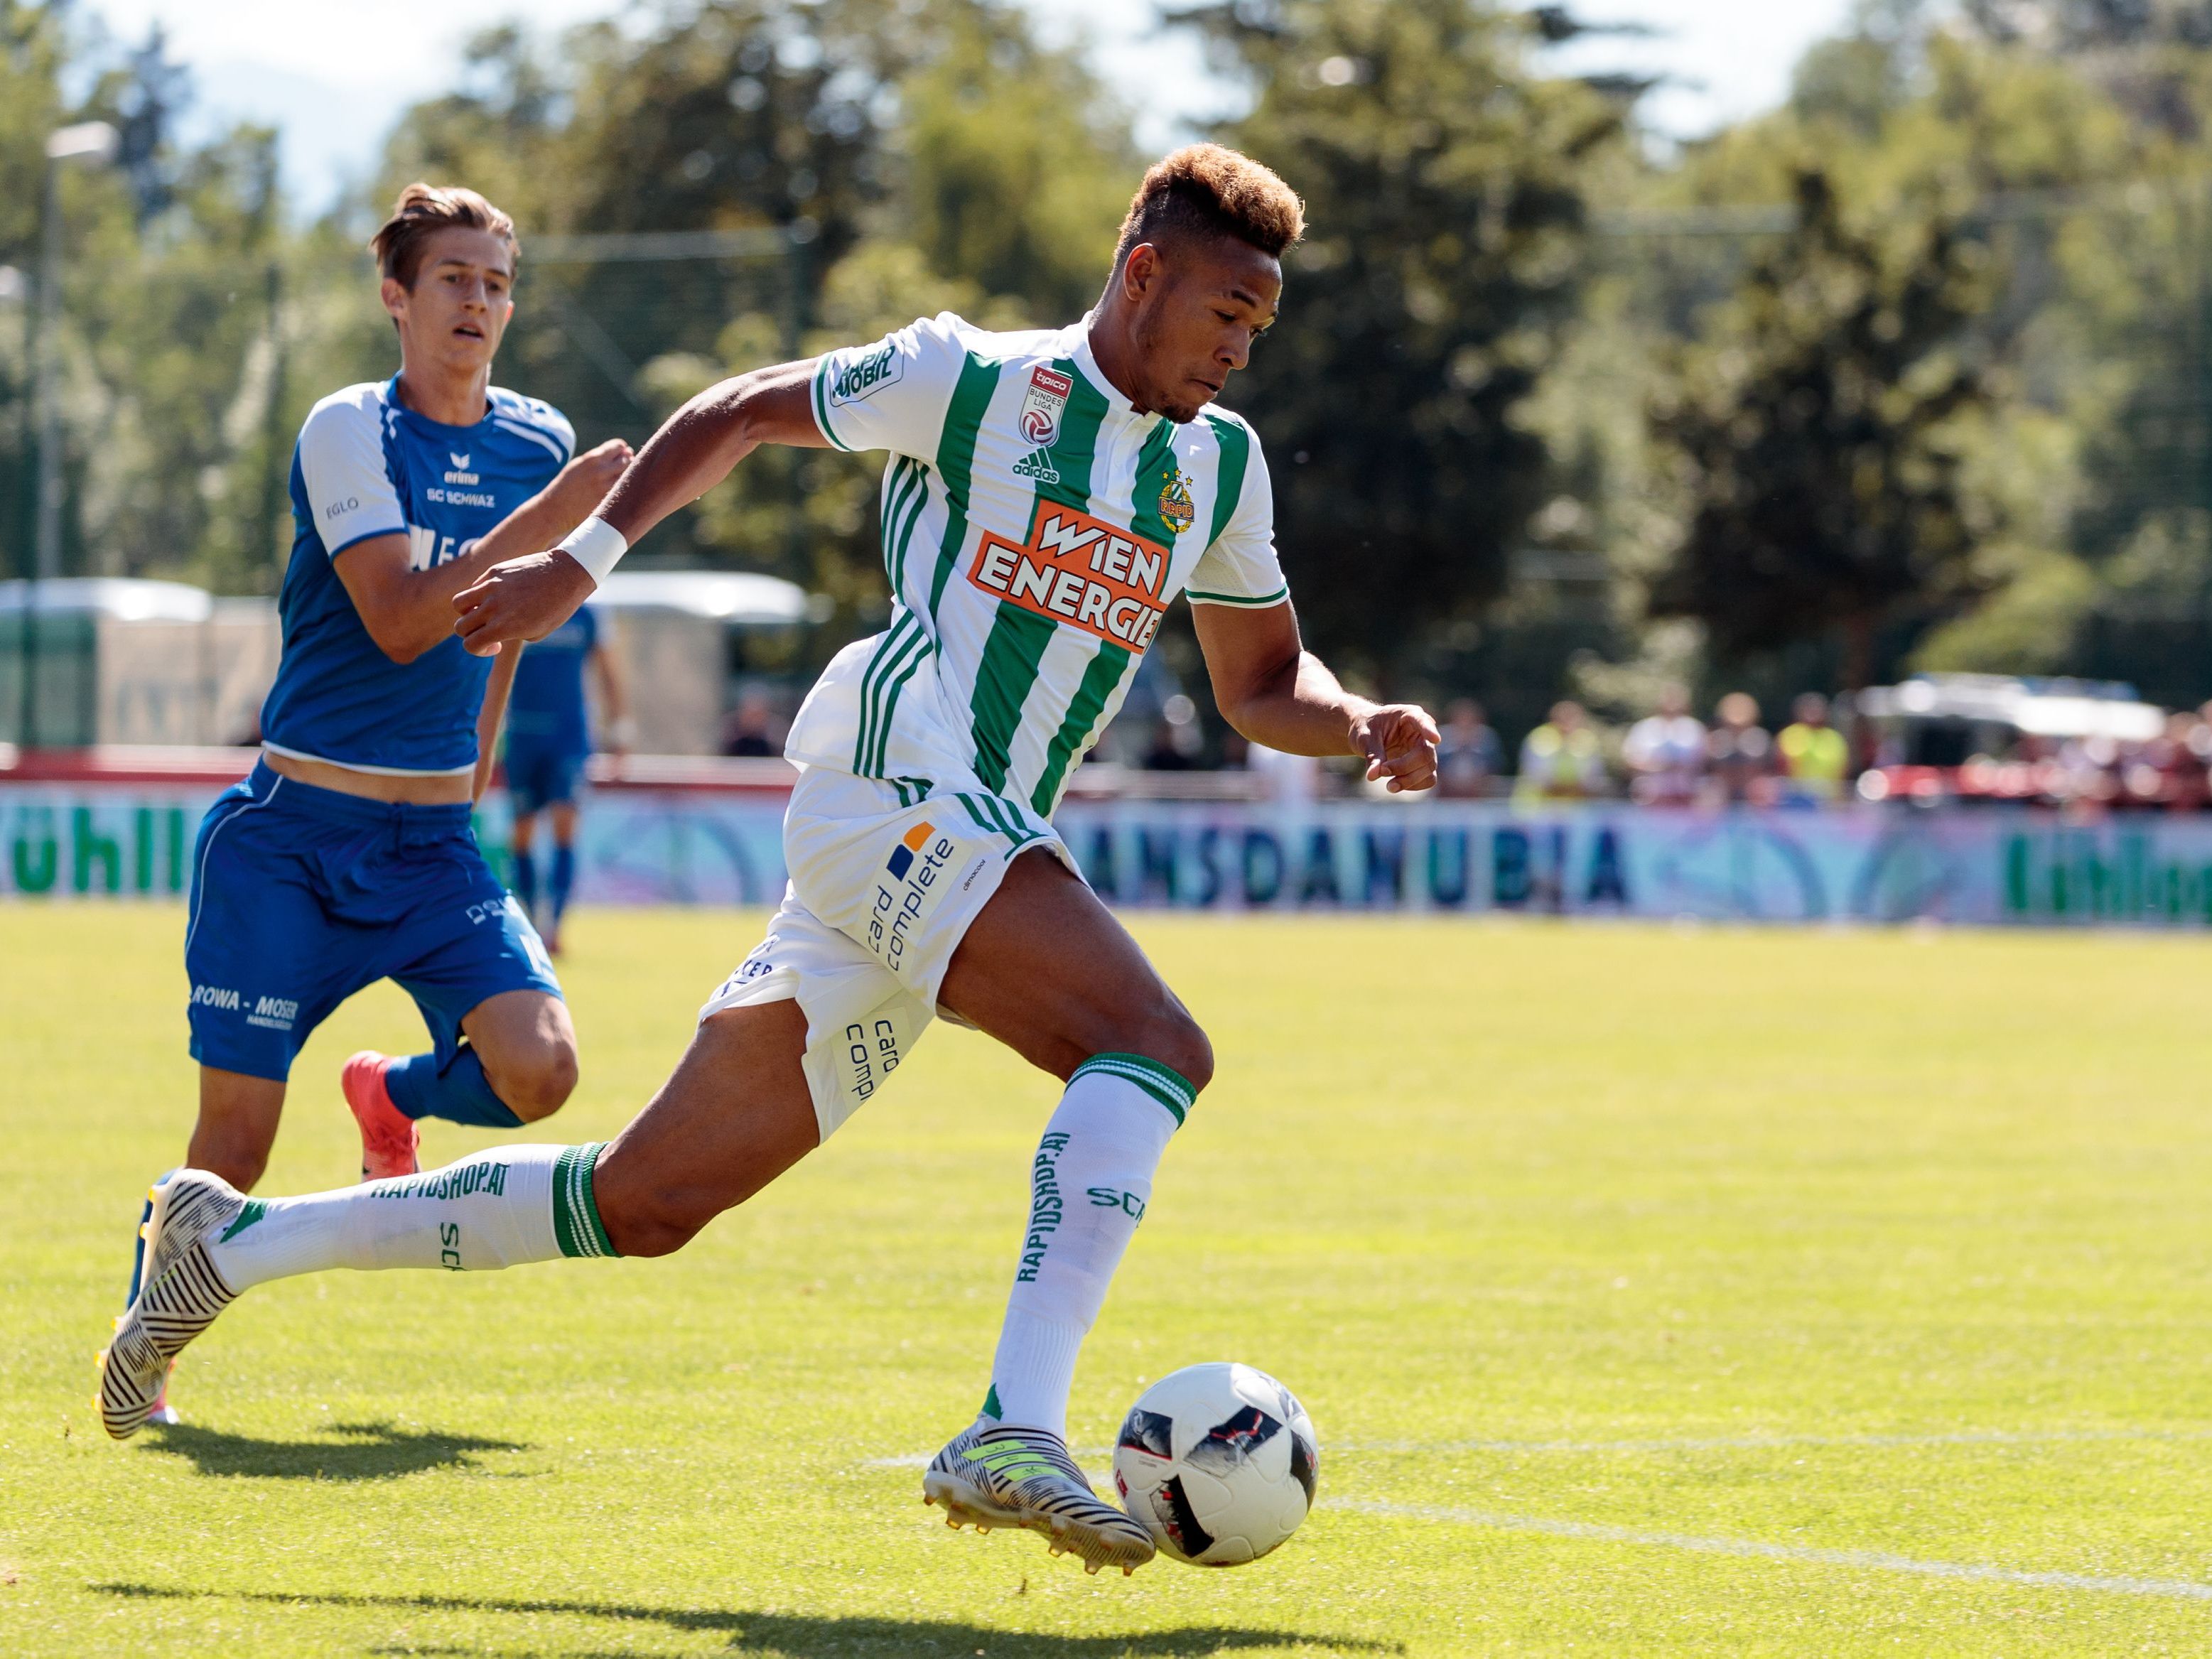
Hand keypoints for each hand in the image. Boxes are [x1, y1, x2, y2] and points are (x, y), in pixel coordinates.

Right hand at [453, 550, 595, 656]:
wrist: (566, 573)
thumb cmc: (557, 607)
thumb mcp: (537, 632)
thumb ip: (510, 634)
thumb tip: (491, 630)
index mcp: (505, 626)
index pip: (470, 645)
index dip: (479, 650)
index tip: (495, 645)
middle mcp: (493, 607)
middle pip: (460, 627)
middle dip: (471, 633)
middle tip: (489, 631)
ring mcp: (491, 587)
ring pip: (458, 603)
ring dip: (466, 612)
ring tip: (483, 612)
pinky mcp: (493, 571)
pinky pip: (474, 586)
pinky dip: (479, 594)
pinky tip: (498, 595)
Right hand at [549, 438, 633, 520]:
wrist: (557, 508)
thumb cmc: (568, 483)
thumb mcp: (580, 464)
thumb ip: (599, 457)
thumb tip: (623, 451)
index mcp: (592, 458)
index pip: (618, 446)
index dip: (622, 448)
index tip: (622, 452)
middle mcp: (601, 471)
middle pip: (627, 460)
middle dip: (628, 460)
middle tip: (626, 463)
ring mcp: (606, 487)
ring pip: (628, 476)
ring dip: (628, 474)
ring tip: (622, 475)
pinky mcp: (608, 501)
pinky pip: (624, 491)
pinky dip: (625, 487)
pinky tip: (620, 488)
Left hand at [1351, 703, 1440, 793]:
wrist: (1366, 734)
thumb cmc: (1366, 728)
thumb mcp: (1364, 737)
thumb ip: (1372, 755)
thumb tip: (1372, 776)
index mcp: (1409, 715)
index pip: (1423, 721)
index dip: (1429, 730)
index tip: (1436, 739)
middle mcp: (1421, 732)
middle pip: (1425, 753)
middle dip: (1404, 767)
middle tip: (1382, 771)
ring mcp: (1425, 749)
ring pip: (1429, 768)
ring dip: (1409, 780)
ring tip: (1388, 786)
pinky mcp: (1423, 765)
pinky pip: (1428, 779)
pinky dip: (1413, 785)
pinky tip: (1396, 785)